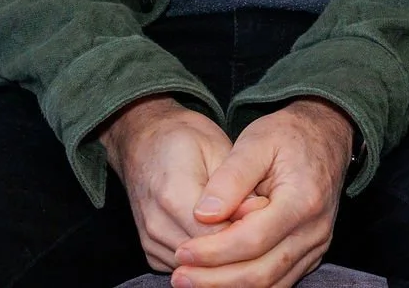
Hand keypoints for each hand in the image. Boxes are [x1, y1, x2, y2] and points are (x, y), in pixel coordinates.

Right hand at [98, 95, 271, 271]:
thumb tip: (259, 215)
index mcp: (173, 195)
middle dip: (237, 248)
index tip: (266, 216)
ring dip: (222, 257)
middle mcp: (157, 224)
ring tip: (240, 229)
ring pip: (198, 269)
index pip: (218, 237)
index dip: (247, 231)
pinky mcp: (151, 251)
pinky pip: (187, 267)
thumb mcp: (217, 148)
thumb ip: (237, 186)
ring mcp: (151, 241)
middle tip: (258, 226)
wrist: (142, 141)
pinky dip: (206, 259)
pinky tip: (219, 236)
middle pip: (207, 259)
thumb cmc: (182, 139)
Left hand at [168, 97, 355, 287]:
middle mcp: (314, 231)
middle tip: (180, 277)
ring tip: (192, 282)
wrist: (326, 136)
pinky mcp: (310, 254)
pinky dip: (246, 285)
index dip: (214, 251)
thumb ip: (230, 178)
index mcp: (302, 200)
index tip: (183, 251)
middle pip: (262, 272)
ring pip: (270, 284)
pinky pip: (278, 282)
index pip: (253, 240)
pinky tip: (218, 279)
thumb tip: (202, 214)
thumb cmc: (288, 134)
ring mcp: (315, 246)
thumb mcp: (256, 141)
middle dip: (216, 279)